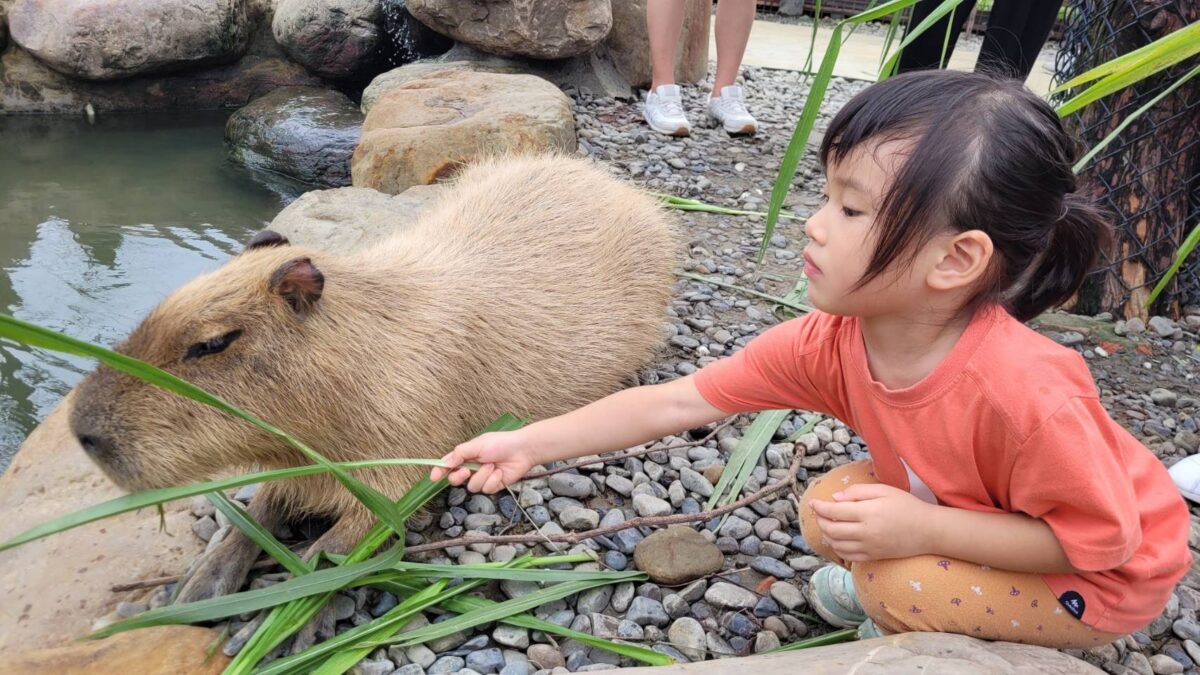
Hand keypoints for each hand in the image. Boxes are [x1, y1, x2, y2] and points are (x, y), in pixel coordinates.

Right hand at [429, 431, 535, 493]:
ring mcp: (482, 478)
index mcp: (466, 456)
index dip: (439, 471)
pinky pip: (486, 489)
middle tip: (467, 470)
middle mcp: (472, 468)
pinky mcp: (493, 486)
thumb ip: (459, 454)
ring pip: (472, 487)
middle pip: (455, 480)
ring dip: (482, 476)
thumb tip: (444, 463)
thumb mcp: (477, 445)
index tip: (433, 477)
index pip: (448, 465)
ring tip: (493, 465)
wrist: (522, 450)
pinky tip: (500, 472)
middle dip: (459, 477)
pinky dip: (493, 480)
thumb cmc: (500, 443)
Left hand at [809, 483, 934, 561]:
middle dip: (820, 520)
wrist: (928, 531)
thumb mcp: (884, 491)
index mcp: (868, 513)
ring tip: (826, 524)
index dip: (819, 507)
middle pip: (831, 529)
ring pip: (836, 544)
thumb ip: (858, 492)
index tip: (812, 502)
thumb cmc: (907, 506)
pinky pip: (847, 556)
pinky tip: (837, 538)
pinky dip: (837, 547)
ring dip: (826, 534)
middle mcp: (866, 532)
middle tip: (818, 512)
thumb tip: (835, 498)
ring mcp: (869, 547)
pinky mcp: (873, 556)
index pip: (834, 511)